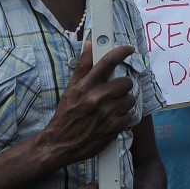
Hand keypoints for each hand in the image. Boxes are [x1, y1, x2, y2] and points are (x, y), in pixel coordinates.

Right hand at [37, 42, 136, 167]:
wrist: (60, 144)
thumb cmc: (65, 115)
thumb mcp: (70, 89)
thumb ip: (82, 67)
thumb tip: (89, 44)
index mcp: (86, 86)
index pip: (107, 62)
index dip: (121, 52)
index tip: (129, 49)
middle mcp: (98, 97)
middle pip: (126, 82)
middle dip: (121, 87)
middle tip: (113, 92)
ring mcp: (108, 113)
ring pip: (130, 100)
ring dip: (123, 103)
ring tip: (110, 108)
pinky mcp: (114, 128)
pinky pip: (129, 116)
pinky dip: (122, 118)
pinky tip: (111, 120)